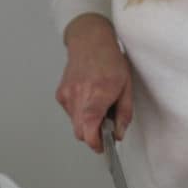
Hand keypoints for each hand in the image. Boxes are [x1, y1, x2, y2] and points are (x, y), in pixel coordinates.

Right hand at [55, 14, 132, 152]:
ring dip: (86, 122)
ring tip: (96, 105)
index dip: (95, 143)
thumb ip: (123, 114)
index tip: (102, 146)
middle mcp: (79, 97)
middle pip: (80, 132)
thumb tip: (118, 133)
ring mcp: (67, 96)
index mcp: (97, 96)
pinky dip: (79, 112)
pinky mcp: (61, 94)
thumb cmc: (110, 60)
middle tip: (104, 125)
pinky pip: (70, 113)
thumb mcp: (126, 87)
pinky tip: (87, 97)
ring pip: (75, 124)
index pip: (89, 131)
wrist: (90, 41)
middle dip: (92, 135)